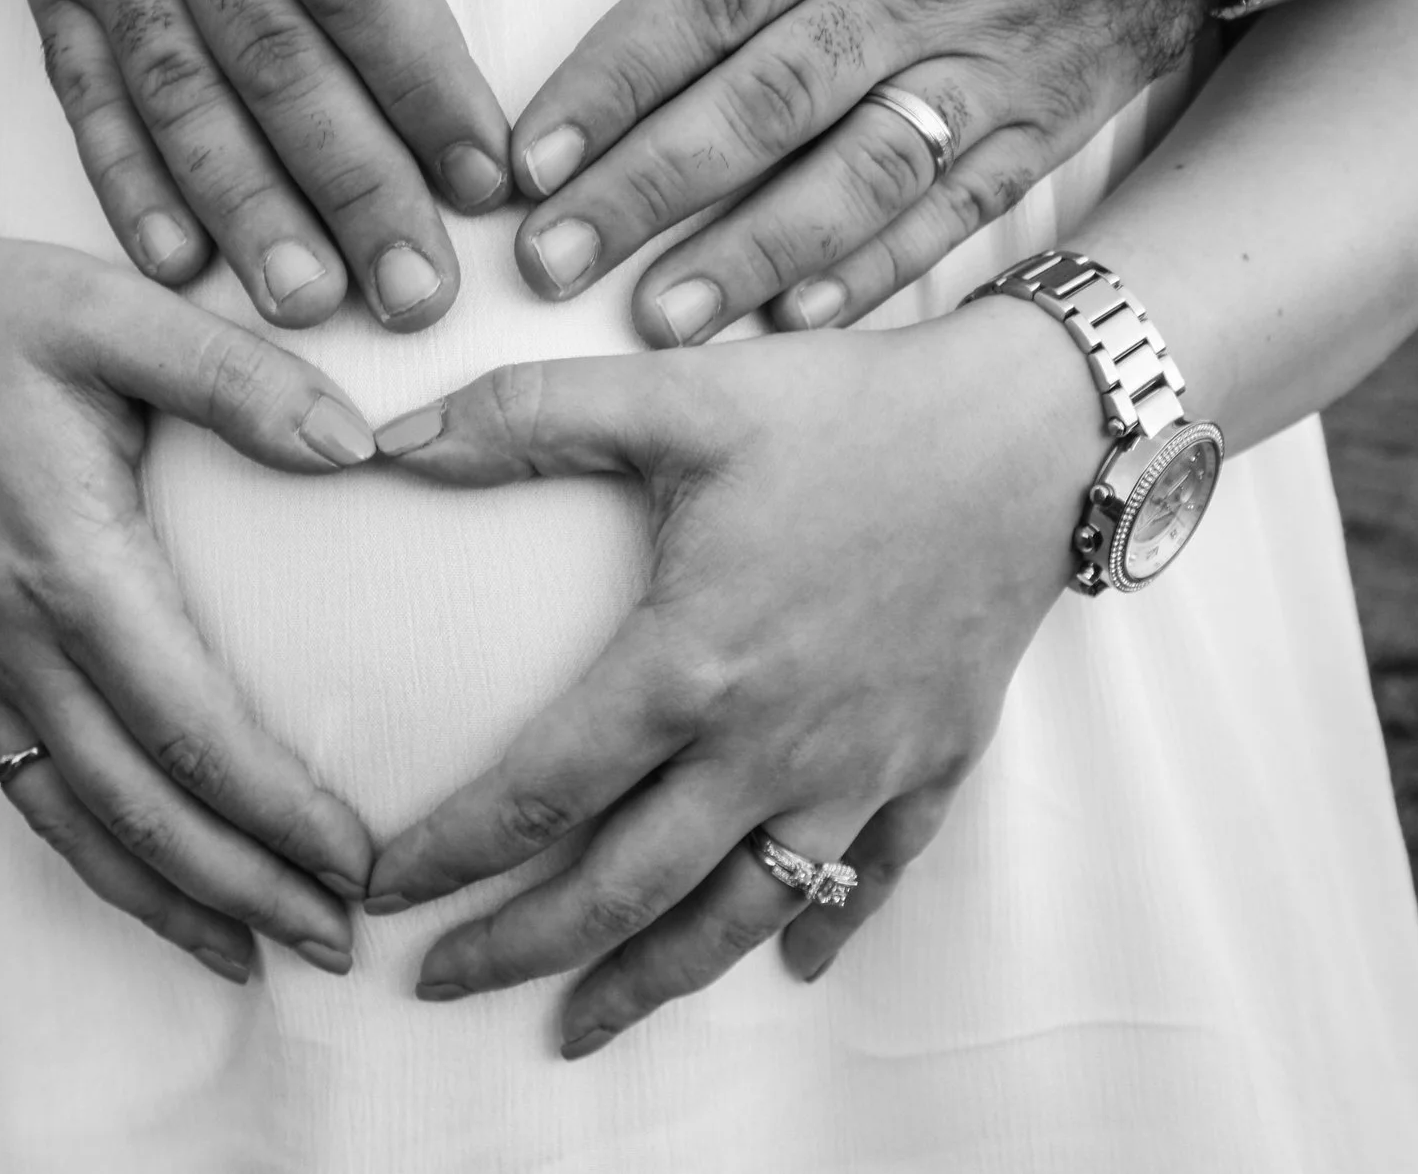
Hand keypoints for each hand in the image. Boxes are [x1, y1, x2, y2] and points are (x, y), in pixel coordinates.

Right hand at [0, 0, 605, 326]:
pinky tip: (178, 263)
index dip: (421, 78)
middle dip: (351, 185)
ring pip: (179, 93)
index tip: (494, 173)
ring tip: (311, 304)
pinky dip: (126, 179)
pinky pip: (86, 84)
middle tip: (421, 293)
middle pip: (274, 57)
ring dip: (245, 208)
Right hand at [0, 205, 382, 980]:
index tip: (359, 859)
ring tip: (260, 955)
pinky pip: (23, 791)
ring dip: (168, 899)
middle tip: (339, 942)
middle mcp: (13, 636)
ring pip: (72, 820)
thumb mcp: (111, 310)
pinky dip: (93, 858)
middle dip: (241, 886)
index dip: (275, 808)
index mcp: (68, 561)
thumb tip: (356, 444)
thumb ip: (236, 375)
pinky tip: (152, 890)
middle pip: (135, 804)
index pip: (188, 722)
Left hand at [361, 298, 1100, 1053]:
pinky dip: (825, 926)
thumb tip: (390, 438)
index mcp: (689, 663)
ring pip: (738, 914)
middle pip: (621, 888)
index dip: (451, 850)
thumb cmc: (850, 407)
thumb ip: (528, 414)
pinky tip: (793, 963)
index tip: (384, 889)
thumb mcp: (680, 393)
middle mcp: (766, 743)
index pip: (539, 792)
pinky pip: (873, 876)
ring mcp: (856, 767)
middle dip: (517, 949)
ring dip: (649, 981)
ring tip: (578, 1024)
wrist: (1032, 428)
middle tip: (436, 985)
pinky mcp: (931, 761)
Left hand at [505, 0, 1215, 346]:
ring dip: (756, 252)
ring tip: (661, 319)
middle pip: (768, 100)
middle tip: (551, 262)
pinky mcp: (1058, 106)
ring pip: (862, 172)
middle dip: (651, 187)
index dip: (618, 78)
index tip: (531, 154)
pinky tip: (804, 319)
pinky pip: (965, 204)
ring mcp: (1001, 55)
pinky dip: (887, 267)